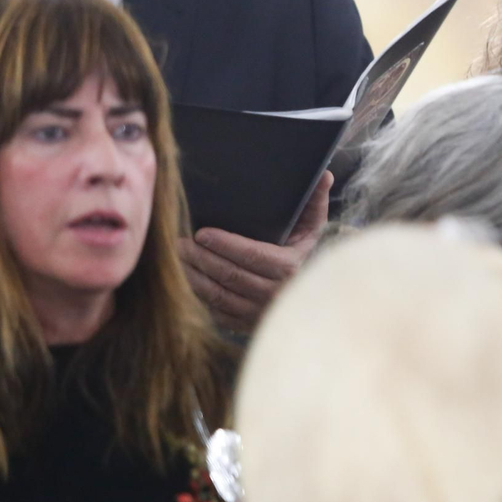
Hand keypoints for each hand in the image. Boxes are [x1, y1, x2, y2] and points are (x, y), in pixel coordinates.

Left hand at [180, 171, 331, 332]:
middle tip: (179, 243)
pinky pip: (217, 314)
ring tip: (177, 260)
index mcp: (290, 268)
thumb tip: (324, 175)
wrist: (317, 299)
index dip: (225, 244)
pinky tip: (186, 283)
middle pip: (230, 275)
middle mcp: (275, 294)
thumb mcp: (315, 230)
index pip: (252, 255)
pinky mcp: (248, 326)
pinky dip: (199, 299)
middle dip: (201, 258)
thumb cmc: (311, 258)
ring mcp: (260, 313)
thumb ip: (315, 202)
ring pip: (219, 296)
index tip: (201, 233)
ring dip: (193, 278)